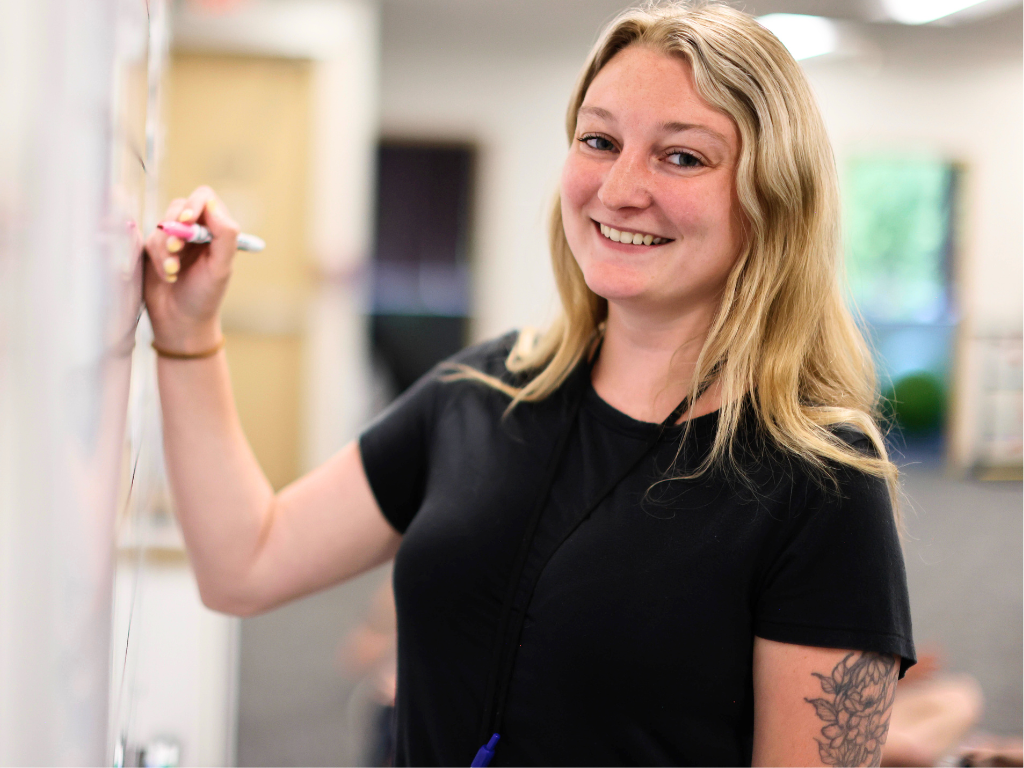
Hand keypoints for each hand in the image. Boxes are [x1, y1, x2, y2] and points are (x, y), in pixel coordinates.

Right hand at [143, 186, 240, 351]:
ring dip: (165, 249)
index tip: (187, 221)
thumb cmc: (205, 296)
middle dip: (175, 229)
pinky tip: (167, 276)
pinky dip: (157, 258)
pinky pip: (148, 241)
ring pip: (161, 225)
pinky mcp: (154, 248)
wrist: (180, 321)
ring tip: (174, 272)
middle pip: (178, 207)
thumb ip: (225, 235)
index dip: (194, 204)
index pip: (205, 198)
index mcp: (217, 230)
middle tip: (177, 249)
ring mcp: (174, 238)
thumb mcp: (221, 267)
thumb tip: (213, 205)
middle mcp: (195, 230)